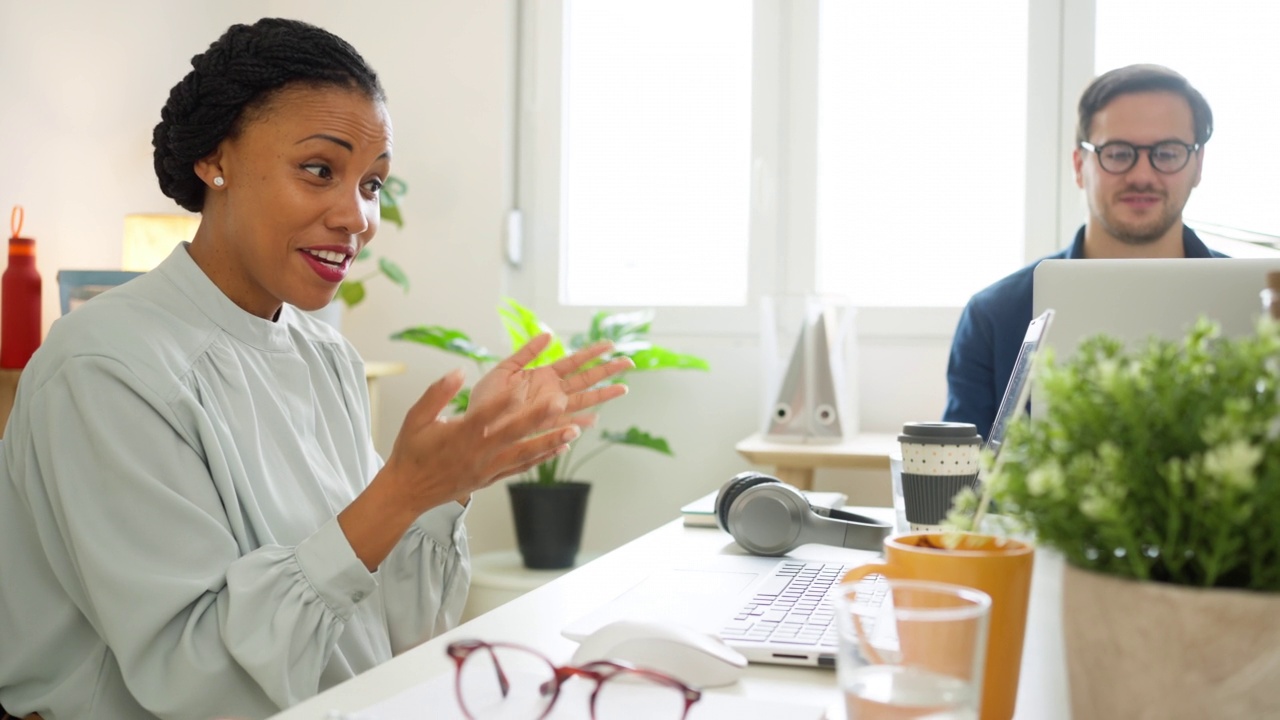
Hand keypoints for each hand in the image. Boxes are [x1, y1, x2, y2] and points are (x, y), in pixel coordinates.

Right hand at [342, 336, 632, 569]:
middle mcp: (477, 453)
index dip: (504, 401)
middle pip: (513, 434)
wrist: (407, 492)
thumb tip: (457, 371)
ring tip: (575, 430)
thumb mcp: (416, 417)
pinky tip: (560, 447)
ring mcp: (487, 469)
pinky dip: (541, 457)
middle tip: (562, 402)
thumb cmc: (410, 450)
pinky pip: (520, 467)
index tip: (523, 385)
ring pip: (524, 454)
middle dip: (539, 418)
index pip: (484, 415)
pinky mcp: (491, 479)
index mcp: (459, 435)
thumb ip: (437, 393)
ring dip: (550, 441)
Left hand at [469, 333, 634, 440]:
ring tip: (624, 387)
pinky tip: (594, 421)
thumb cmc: (485, 398)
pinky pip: (565, 424)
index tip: (610, 345)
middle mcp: (551, 392)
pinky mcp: (543, 426)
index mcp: (543, 376)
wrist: (472, 423)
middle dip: (607, 371)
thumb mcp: (505, 369)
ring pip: (582, 400)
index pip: (573, 362)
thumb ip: (527, 352)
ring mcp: (550, 410)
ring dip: (603, 394)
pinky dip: (578, 423)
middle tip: (629, 363)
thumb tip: (550, 334)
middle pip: (586, 379)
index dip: (592, 353)